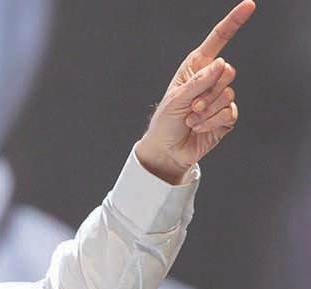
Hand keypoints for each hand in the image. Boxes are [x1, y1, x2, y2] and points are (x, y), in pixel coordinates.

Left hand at [136, 0, 255, 183]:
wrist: (168, 149)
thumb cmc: (165, 122)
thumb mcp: (176, 99)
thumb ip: (198, 82)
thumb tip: (220, 64)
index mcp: (196, 67)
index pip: (218, 41)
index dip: (233, 22)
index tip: (249, 6)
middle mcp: (211, 79)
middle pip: (227, 72)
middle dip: (207, 91)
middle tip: (191, 105)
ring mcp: (220, 97)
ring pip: (228, 94)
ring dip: (206, 110)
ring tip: (191, 118)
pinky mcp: (227, 115)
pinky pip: (229, 112)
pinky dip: (211, 122)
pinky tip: (199, 127)